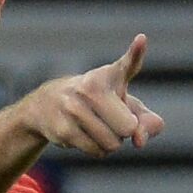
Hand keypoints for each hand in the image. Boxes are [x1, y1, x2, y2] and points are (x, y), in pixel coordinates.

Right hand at [17, 34, 162, 156]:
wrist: (46, 106)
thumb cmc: (98, 103)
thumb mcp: (125, 105)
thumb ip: (146, 121)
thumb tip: (140, 142)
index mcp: (108, 75)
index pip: (127, 64)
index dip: (135, 53)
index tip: (141, 40)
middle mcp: (89, 88)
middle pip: (128, 127)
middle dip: (125, 131)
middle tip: (110, 119)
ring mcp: (73, 109)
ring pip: (112, 143)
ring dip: (111, 143)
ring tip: (96, 126)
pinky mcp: (63, 130)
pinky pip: (97, 152)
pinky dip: (98, 150)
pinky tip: (84, 135)